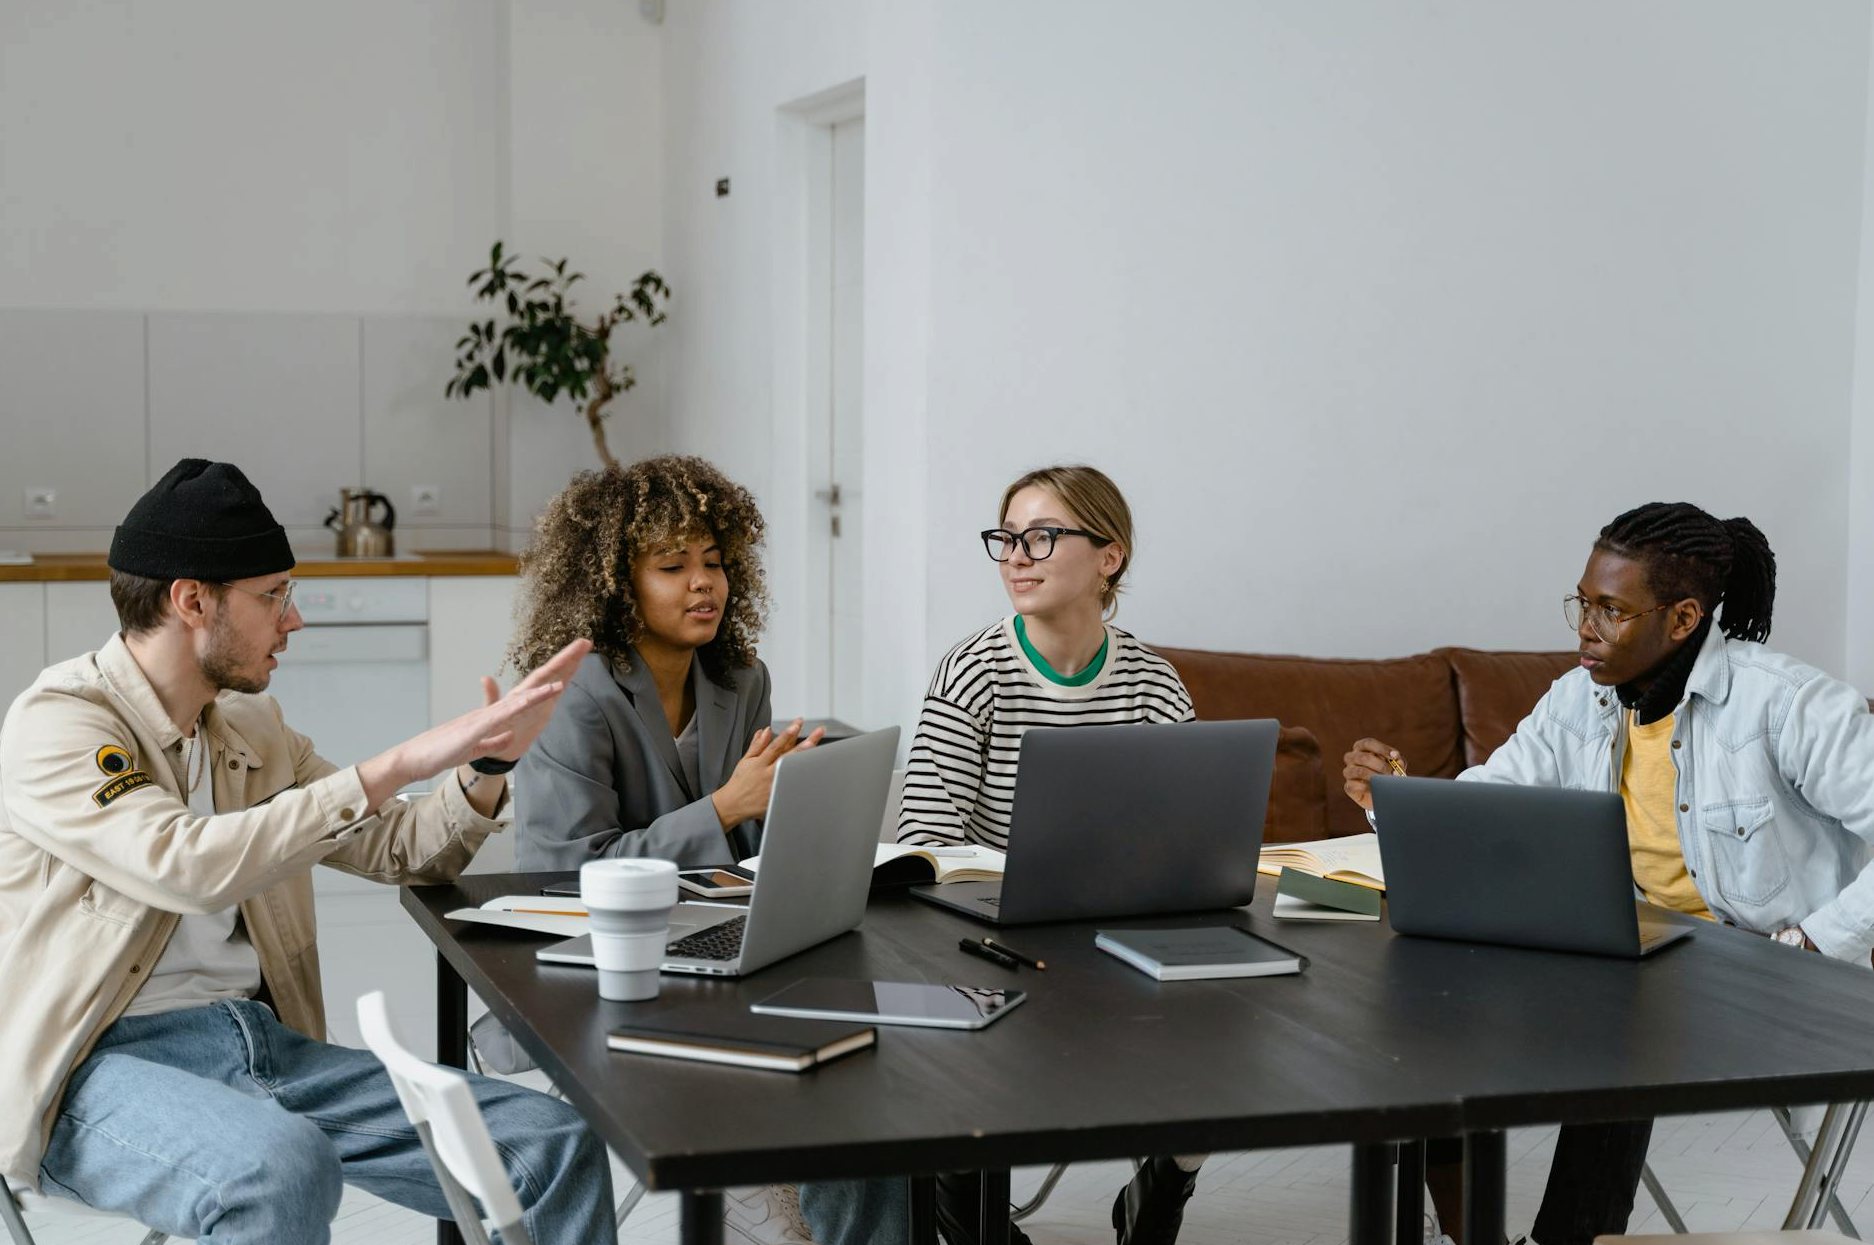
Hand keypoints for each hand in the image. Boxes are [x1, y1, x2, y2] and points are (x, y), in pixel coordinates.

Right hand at [358, 639, 591, 806]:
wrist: (416, 757)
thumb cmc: (445, 750)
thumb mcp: (478, 746)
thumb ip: (495, 738)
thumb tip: (509, 734)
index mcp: (499, 713)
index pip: (534, 689)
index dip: (558, 674)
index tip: (579, 659)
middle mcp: (497, 708)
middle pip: (536, 681)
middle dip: (562, 663)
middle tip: (585, 643)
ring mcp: (488, 715)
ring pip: (525, 693)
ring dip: (549, 681)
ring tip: (573, 666)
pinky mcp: (479, 726)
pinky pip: (507, 712)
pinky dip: (526, 703)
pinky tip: (542, 695)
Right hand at [710, 718, 825, 828]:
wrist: (733, 805)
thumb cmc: (740, 781)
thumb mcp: (746, 760)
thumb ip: (757, 745)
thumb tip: (765, 730)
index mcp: (760, 764)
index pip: (775, 746)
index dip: (787, 735)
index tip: (796, 725)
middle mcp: (768, 774)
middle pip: (790, 756)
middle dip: (805, 744)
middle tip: (818, 733)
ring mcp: (775, 787)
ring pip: (794, 772)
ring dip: (807, 761)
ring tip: (819, 751)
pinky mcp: (778, 798)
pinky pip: (793, 788)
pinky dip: (803, 780)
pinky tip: (814, 772)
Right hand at [1343, 738, 1405, 811]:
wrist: (1380, 793)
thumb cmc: (1386, 773)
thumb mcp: (1394, 765)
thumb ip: (1397, 761)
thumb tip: (1398, 762)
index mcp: (1361, 747)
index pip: (1368, 743)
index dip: (1381, 748)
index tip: (1394, 756)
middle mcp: (1351, 757)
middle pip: (1364, 757)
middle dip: (1381, 766)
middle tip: (1393, 773)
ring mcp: (1348, 772)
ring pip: (1360, 771)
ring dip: (1376, 777)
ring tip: (1387, 782)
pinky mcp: (1348, 786)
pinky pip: (1356, 786)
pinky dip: (1369, 788)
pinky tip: (1378, 789)